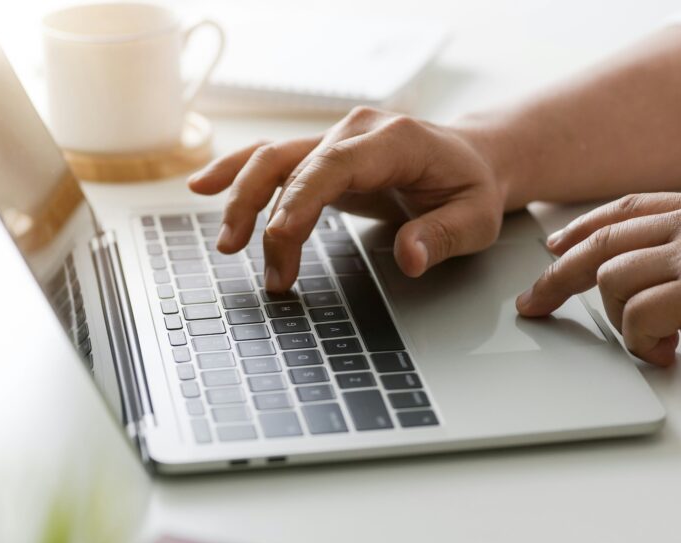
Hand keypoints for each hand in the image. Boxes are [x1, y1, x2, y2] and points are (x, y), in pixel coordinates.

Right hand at [187, 107, 506, 291]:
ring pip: (272, 159)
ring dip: (244, 201)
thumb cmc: (472, 188)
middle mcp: (357, 132)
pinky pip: (274, 159)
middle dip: (268, 216)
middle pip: (292, 163)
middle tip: (268, 272)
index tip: (279, 237)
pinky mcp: (324, 157)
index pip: (333, 166)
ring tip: (229, 247)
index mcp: (394, 140)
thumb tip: (410, 258)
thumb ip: (443, 236)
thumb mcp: (475, 219)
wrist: (472, 161)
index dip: (300, 199)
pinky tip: (204, 186)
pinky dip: (237, 171)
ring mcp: (335, 140)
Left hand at [516, 189, 680, 365]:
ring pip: (610, 279)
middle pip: (599, 242)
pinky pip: (635, 316)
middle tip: (535, 302)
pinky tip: (664, 351)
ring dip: (617, 317)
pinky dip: (638, 340)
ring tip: (649, 339)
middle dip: (558, 275)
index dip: (581, 228)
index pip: (624, 210)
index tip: (555, 246)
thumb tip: (668, 272)